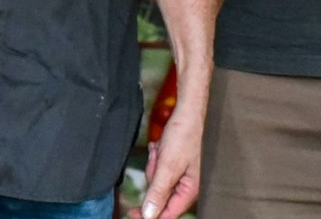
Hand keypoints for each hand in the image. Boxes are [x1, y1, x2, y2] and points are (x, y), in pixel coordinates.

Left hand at [130, 102, 202, 218]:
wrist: (186, 112)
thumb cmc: (183, 136)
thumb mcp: (168, 166)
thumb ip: (158, 192)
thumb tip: (149, 215)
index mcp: (189, 191)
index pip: (167, 214)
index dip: (149, 215)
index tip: (131, 212)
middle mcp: (185, 186)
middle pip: (159, 196)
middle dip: (154, 176)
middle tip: (157, 160)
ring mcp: (179, 175)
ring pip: (156, 181)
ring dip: (154, 165)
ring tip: (160, 151)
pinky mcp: (172, 165)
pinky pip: (157, 169)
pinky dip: (156, 158)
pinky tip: (160, 148)